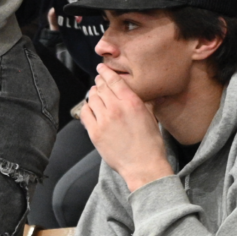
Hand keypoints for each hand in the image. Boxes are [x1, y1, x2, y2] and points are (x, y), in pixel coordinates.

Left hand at [80, 64, 173, 191]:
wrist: (143, 167)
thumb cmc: (151, 144)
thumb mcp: (150, 118)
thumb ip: (144, 102)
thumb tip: (144, 93)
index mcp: (132, 103)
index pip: (114, 81)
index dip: (105, 72)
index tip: (101, 68)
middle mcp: (116, 109)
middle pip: (101, 87)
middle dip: (99, 82)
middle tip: (98, 81)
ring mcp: (103, 120)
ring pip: (92, 98)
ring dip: (93, 94)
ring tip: (95, 93)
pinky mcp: (94, 132)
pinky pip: (85, 113)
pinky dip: (86, 108)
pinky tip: (90, 108)